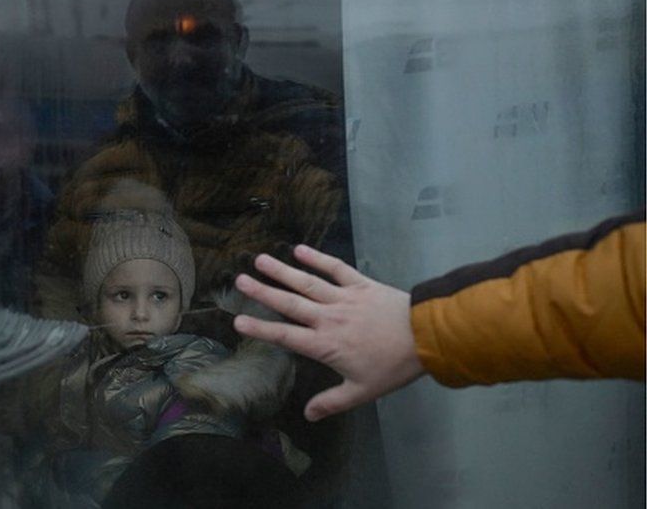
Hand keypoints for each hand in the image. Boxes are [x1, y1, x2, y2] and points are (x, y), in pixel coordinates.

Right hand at [232, 245, 423, 420]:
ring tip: (261, 259)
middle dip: (262, 292)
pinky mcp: (360, 284)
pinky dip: (318, 258)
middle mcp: (328, 318)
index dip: (260, 329)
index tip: (237, 321)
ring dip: (282, 271)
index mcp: (325, 345)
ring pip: (307, 282)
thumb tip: (307, 415)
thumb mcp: (362, 391)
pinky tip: (300, 249)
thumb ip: (332, 401)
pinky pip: (336, 268)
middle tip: (239, 280)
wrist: (426, 336)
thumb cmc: (393, 366)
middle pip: (289, 304)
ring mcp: (343, 298)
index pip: (285, 336)